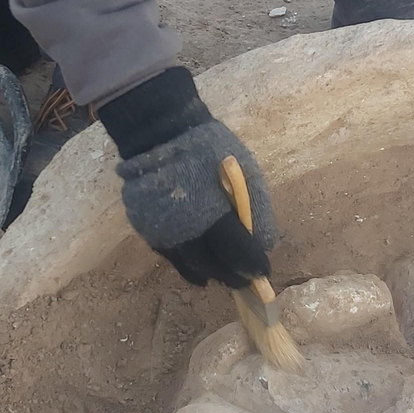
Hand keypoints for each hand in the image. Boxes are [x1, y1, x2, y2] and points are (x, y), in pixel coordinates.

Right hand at [97, 67, 278, 287]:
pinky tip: (198, 269)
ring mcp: (163, 231)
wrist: (159, 132)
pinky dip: (186, 264)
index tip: (263, 274)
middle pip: (212, 265)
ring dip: (209, 273)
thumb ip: (256, 209)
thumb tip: (266, 244)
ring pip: (189, 265)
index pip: (238, 252)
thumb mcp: (245, 171)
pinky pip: (170, 255)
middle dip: (231, 275)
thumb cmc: (209, 149)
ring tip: (222, 276)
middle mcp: (186, 229)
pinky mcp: (147, 229)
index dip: (253, 266)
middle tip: (245, 280)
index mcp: (213, 213)